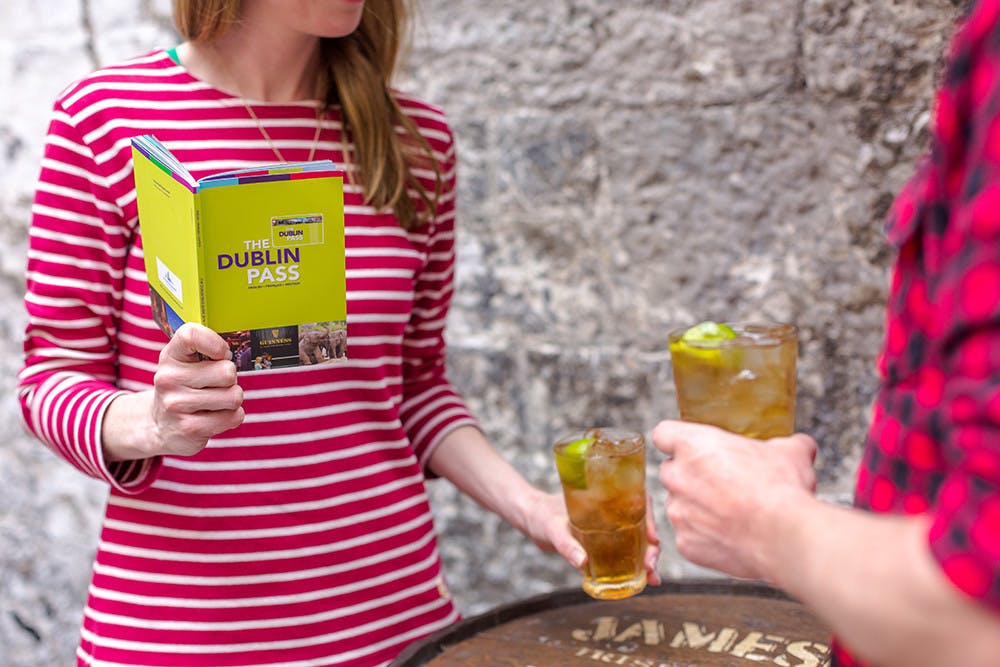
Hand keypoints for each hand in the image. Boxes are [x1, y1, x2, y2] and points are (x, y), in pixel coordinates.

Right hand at [147, 323, 244, 456]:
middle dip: (231, 380)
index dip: (215, 343)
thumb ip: (207, 350)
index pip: (191, 335)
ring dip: (232, 399)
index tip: (221, 354)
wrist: (160, 425)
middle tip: (216, 385)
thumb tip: (231, 354)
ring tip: (215, 402)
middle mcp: (168, 378)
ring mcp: (177, 404)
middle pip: (227, 371)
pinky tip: (214, 416)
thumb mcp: (186, 363)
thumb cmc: (185, 387)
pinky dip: (232, 416)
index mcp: (171, 356)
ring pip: (234, 396)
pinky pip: (234, 417)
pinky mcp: (190, 428)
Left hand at [521, 489, 661, 586]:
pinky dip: (635, 565)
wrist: (531, 520)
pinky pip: (624, 551)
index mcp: (606, 497)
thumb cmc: (541, 516)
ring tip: (652, 579)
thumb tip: (583, 562)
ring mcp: (610, 526)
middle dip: (652, 546)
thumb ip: (566, 544)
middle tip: (651, 566)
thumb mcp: (552, 529)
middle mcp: (613, 510)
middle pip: (643, 524)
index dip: (651, 519)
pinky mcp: (603, 541)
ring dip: (647, 558)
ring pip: (638, 539)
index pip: (639, 501)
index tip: (653, 538)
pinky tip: (643, 580)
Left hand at [653, 419, 816, 580]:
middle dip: (691, 477)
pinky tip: (730, 535)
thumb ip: (786, 444)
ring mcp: (679, 512)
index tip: (686, 447)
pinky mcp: (685, 543)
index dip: (675, 440)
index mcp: (694, 446)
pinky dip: (704, 537)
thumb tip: (799, 445)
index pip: (663, 434)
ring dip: (697, 508)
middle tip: (720, 484)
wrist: (785, 537)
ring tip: (730, 513)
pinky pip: (689, 536)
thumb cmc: (781, 491)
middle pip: (670, 471)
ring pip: (678, 505)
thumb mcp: (791, 453)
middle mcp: (678, 477)